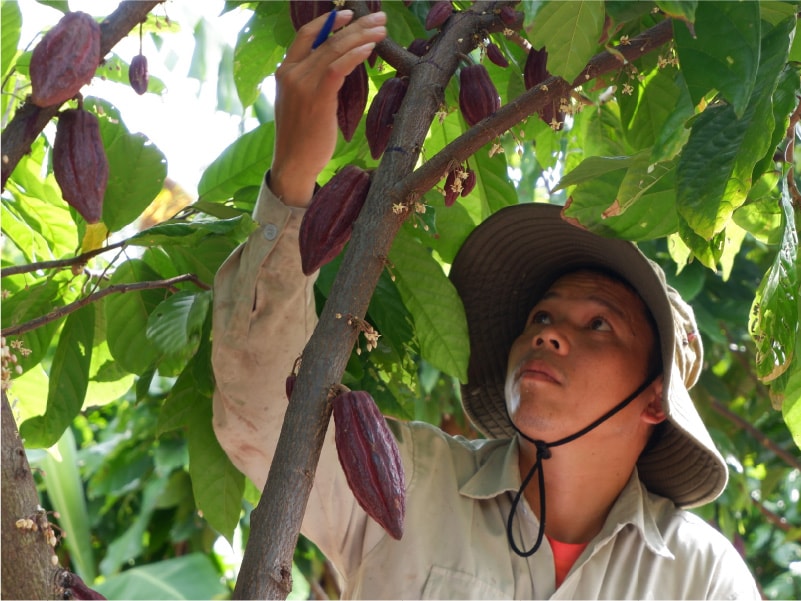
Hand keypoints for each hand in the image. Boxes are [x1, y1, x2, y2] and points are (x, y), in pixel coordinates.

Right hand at [271, 10, 386, 206]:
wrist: (293, 164)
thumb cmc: (302, 139)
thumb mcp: (301, 104)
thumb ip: (311, 83)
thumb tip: (335, 69)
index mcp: (285, 71)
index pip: (304, 35)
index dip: (327, 21)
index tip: (348, 13)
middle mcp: (291, 73)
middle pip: (326, 39)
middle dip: (356, 25)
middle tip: (379, 17)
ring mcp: (302, 84)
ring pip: (334, 50)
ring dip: (361, 36)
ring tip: (382, 29)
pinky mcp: (317, 97)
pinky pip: (337, 68)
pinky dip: (354, 55)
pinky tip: (369, 48)